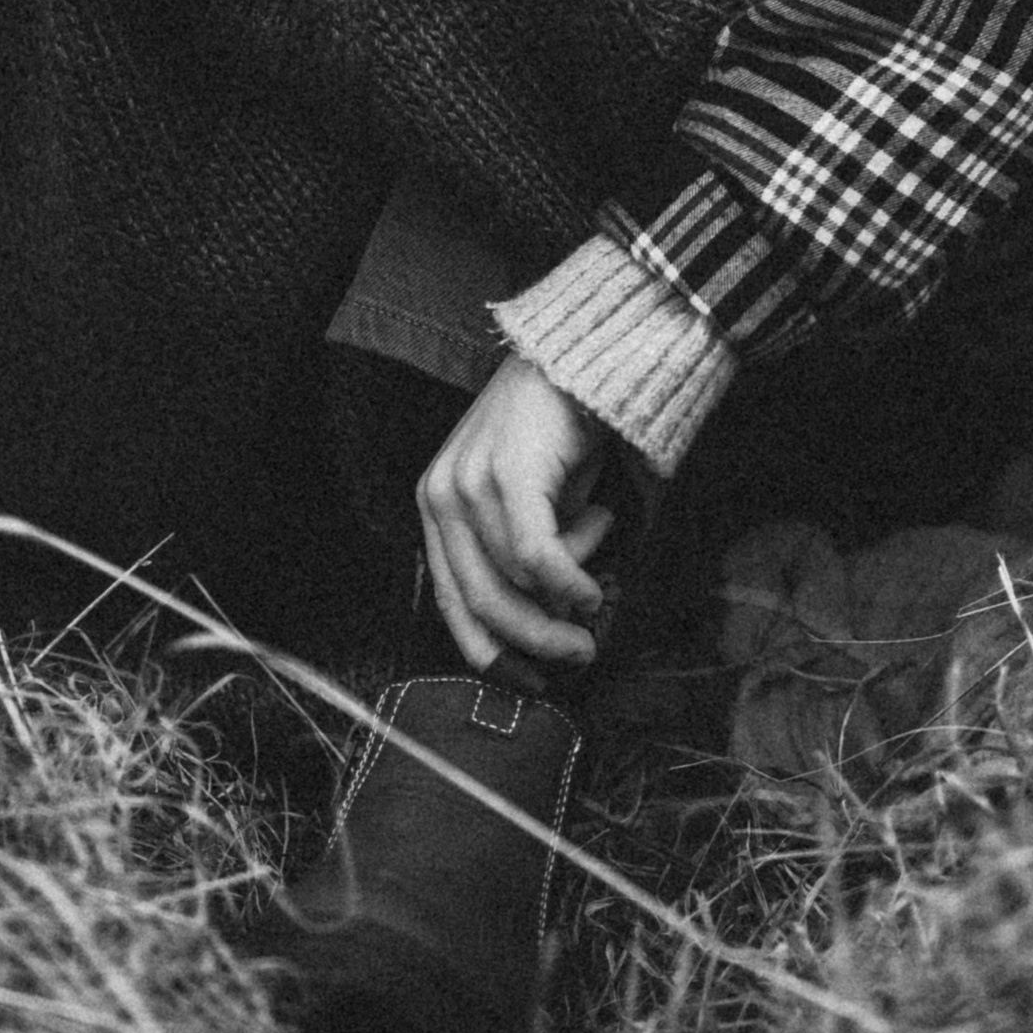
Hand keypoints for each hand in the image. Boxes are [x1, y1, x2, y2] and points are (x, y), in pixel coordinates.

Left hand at [418, 355, 613, 672]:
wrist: (583, 352)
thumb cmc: (562, 428)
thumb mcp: (533, 501)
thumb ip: (525, 556)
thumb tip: (546, 623)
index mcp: (436, 503)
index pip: (449, 599)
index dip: (487, 650)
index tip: (528, 680)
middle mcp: (440, 494)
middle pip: (479, 600)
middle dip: (532, 641)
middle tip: (579, 655)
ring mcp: (468, 482)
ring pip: (514, 581)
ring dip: (565, 595)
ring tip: (596, 587)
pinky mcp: (506, 473)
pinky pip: (537, 555)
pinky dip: (569, 581)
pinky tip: (591, 589)